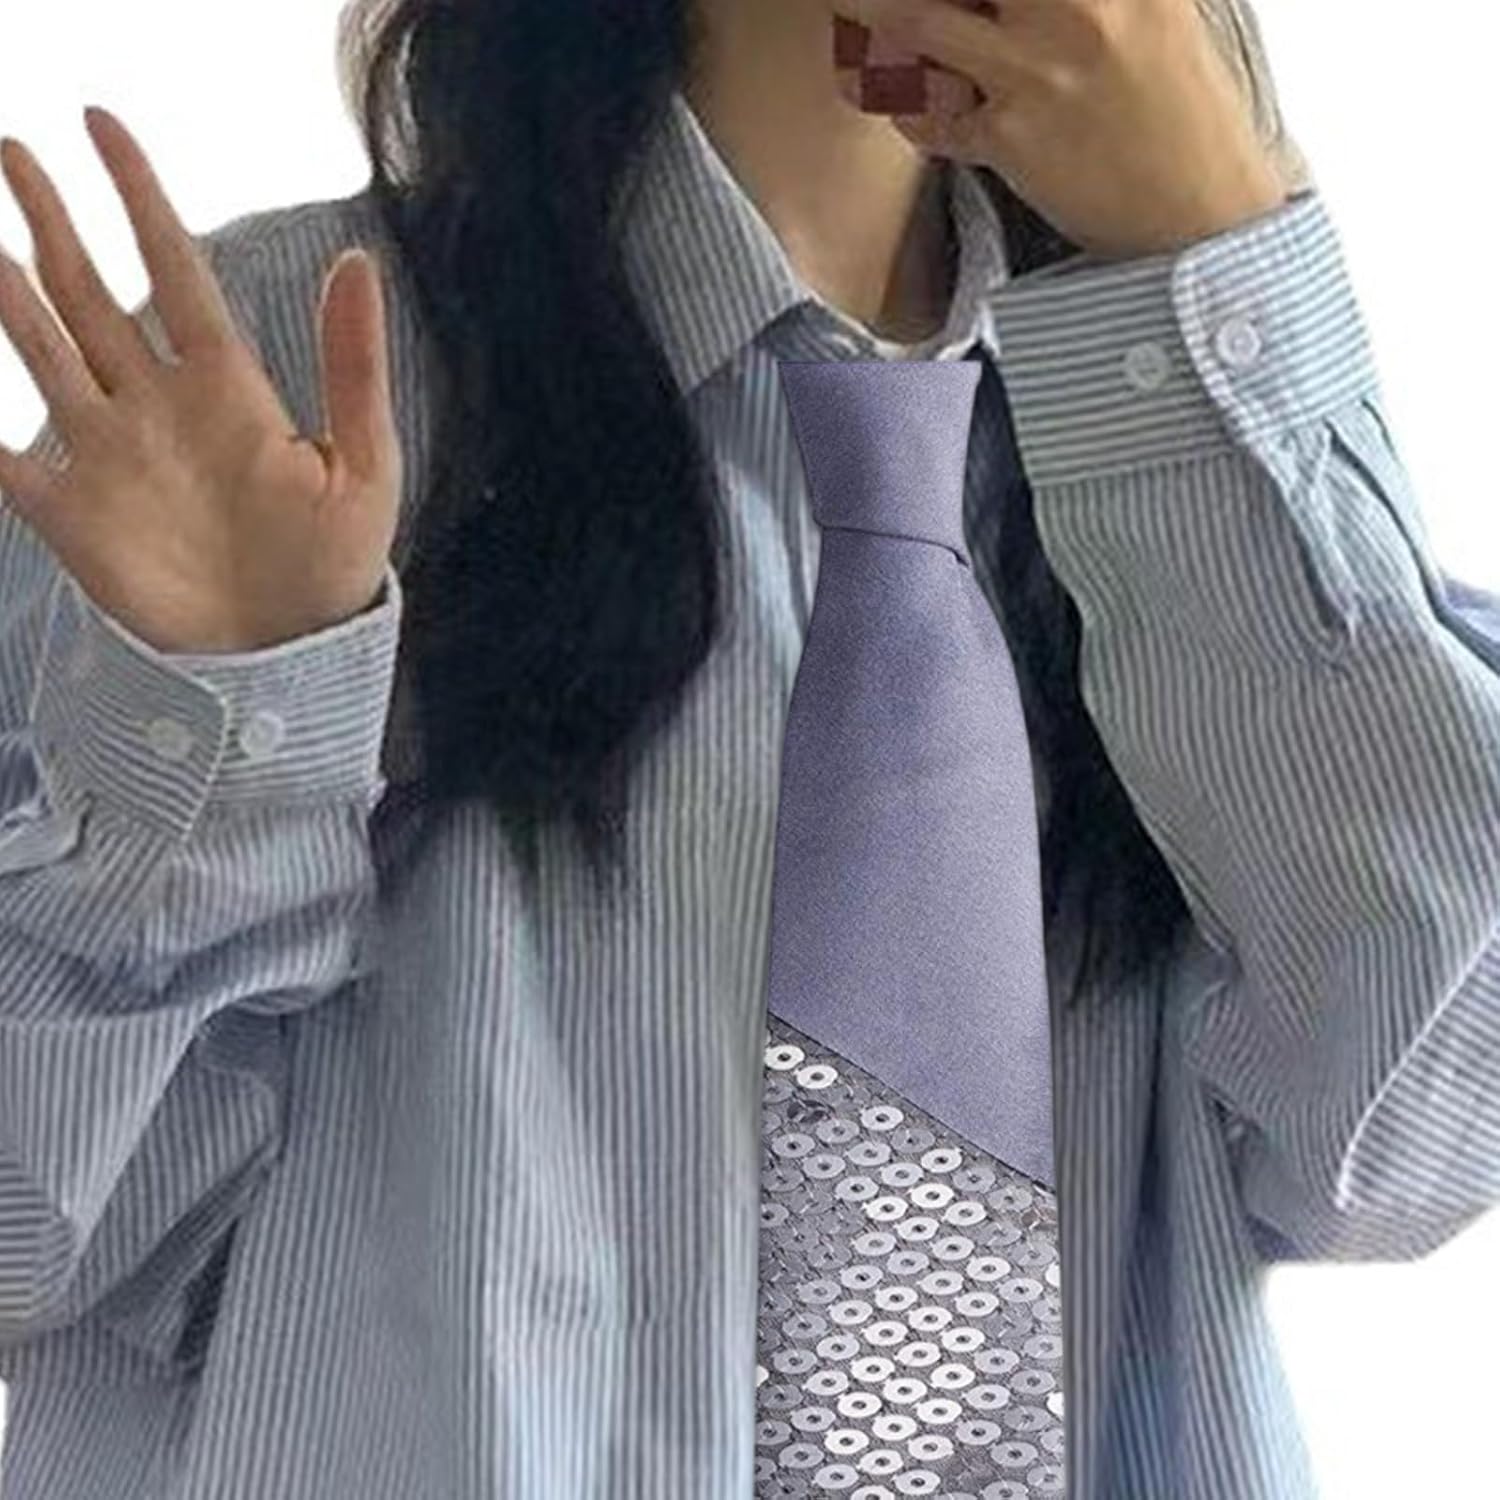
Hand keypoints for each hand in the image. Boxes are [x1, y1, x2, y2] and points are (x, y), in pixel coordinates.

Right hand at [0, 107, 400, 654]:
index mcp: (227, 387)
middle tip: (11, 148)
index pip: (175, 267)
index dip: (140, 195)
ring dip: (7, 295)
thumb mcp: (364, 465)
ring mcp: (109, 453)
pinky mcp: (71, 513)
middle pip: (92, 291)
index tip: (102, 123)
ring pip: (42, 350)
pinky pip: (3, 456)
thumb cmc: (335, 564)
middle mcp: (157, 404)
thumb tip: (356, 259)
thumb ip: (354, 367)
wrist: (287, 657)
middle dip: (52, 220)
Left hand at [827, 0, 1289, 258]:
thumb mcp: (1158, 11)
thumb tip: (1006, 3)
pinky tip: (907, 95)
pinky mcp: (1010, 137)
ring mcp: (1038, 70)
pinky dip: (907, 101)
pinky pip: (928, 112)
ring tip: (851, 9)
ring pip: (918, 20)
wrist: (1197, 215)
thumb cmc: (1179, 112)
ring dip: (874, 13)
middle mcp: (1079, 4)